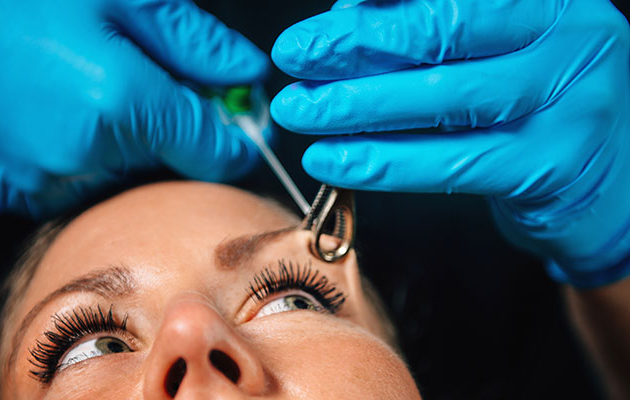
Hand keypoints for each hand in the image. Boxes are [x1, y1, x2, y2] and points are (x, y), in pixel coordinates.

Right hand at [0, 0, 269, 217]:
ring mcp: (43, 176)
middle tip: (147, 79)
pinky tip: (60, 107)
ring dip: (125, 139)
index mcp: (119, 103)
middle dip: (174, 129)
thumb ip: (195, 43)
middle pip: (169, 163)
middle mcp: (83, 154)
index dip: (234, 139)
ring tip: (88, 84)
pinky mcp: (15, 185)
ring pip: (122, 171)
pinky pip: (75, 177)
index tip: (237, 125)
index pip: (214, 152)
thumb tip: (246, 75)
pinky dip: (83, 150)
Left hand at [271, 0, 629, 287]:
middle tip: (294, 55)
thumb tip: (347, 23)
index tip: (320, 21)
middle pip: (447, 32)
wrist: (605, 185)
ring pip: (447, 99)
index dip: (381, 3)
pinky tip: (336, 162)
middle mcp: (571, 38)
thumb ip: (432, 40)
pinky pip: (454, 163)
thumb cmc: (532, 111)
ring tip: (300, 111)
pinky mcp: (553, 165)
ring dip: (359, 106)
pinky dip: (386, 163)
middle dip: (357, 44)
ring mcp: (571, 102)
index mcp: (549, 0)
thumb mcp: (492, 59)